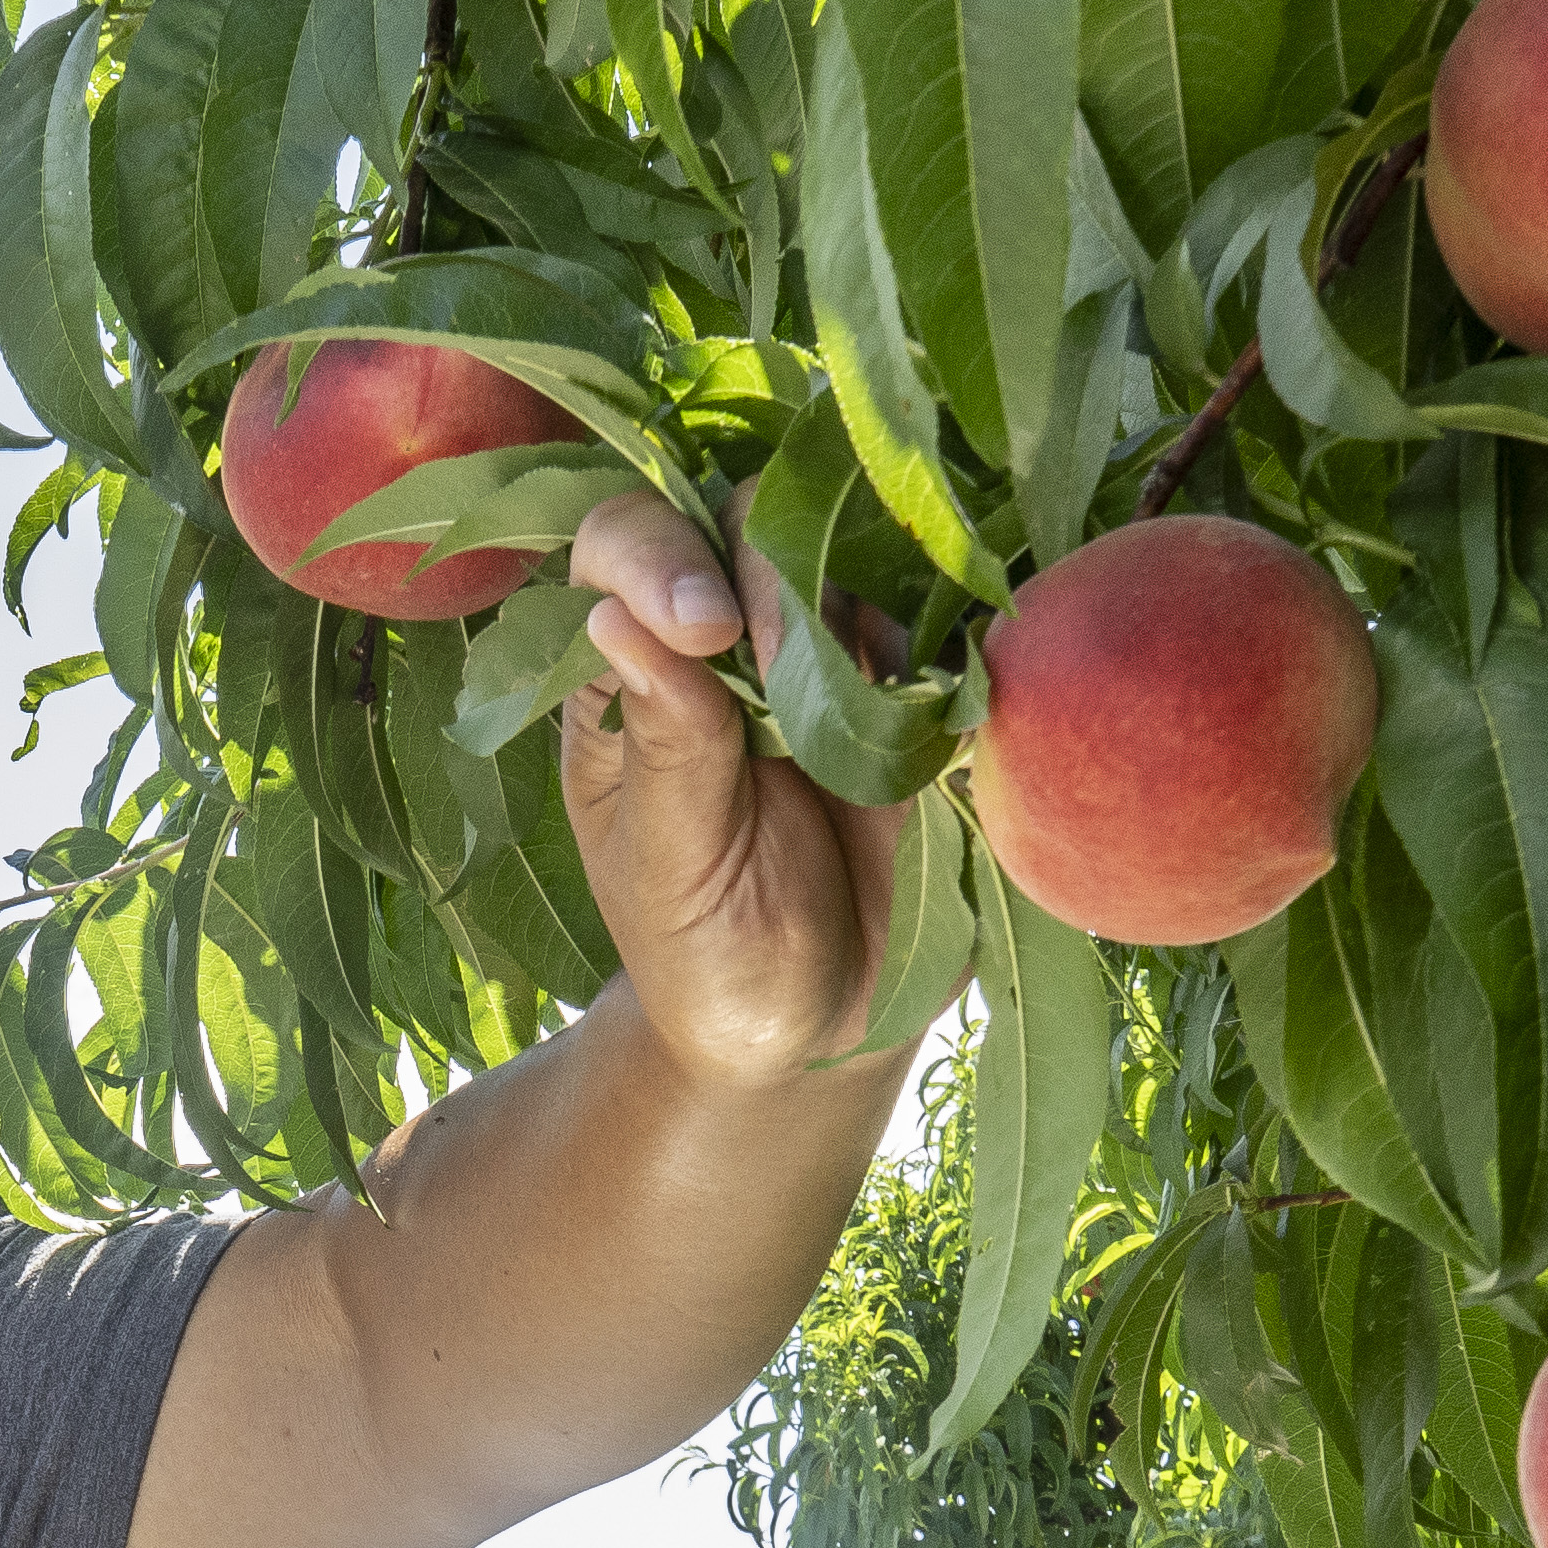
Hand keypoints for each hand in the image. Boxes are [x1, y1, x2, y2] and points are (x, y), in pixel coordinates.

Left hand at [556, 487, 913, 1099]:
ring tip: (857, 707)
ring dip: (850, 610)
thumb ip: (666, 745)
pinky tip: (922, 715)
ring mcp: (815, 659)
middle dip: (766, 571)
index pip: (617, 551)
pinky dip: (931, 646)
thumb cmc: (710, 955)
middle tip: (784, 662)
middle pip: (739, 523)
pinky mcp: (903, 690)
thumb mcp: (671, 869)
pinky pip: (926, 623)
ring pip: (842, 554)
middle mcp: (718, 645)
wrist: (817, 1024)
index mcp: (625, 677)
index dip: (657, 556)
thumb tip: (617, 618)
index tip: (703, 628)